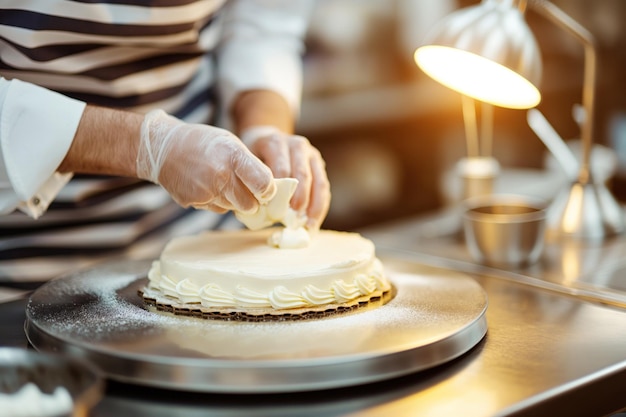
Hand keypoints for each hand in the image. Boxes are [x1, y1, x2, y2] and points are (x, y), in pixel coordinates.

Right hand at [137, 110, 275, 212]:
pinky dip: (216, 202)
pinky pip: (217, 209)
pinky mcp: (193, 202)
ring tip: (221, 182)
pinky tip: (207, 186)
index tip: (265, 188)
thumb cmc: (203, 143)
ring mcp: (206, 191)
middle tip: (245, 187)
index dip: (268, 190)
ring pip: (234, 208)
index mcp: (234, 156)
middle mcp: (221, 175)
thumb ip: (251, 165)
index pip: (264, 184)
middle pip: (251, 204)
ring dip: (233, 200)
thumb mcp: (231, 144)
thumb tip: (270, 189)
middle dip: (252, 199)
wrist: (163, 148)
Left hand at [241, 126, 330, 229]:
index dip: (281, 191)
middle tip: (294, 219)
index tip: (277, 211)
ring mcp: (311, 154)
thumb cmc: (253, 156)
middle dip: (300, 199)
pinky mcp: (319, 165)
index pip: (281, 168)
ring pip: (319, 181)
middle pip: (303, 174)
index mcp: (275, 142)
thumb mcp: (247, 162)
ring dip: (314, 205)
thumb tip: (257, 207)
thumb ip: (252, 180)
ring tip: (308, 225)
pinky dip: (320, 206)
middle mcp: (297, 145)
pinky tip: (313, 221)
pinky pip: (324, 187)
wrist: (266, 139)